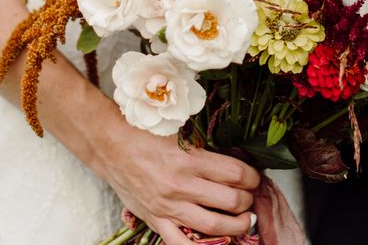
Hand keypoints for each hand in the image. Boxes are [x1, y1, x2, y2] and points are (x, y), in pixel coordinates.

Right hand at [96, 119, 259, 244]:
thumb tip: (234, 160)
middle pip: (231, 200)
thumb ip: (206, 150)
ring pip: (214, 226)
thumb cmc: (147, 134)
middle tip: (250, 196)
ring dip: (236, 224)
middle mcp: (182, 185)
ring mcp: (169, 207)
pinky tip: (217, 241)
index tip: (255, 177)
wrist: (111, 146)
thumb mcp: (181, 134)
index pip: (236, 173)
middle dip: (248, 199)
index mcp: (190, 159)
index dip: (252, 176)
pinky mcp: (156, 220)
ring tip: (244, 219)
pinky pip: (180, 243)